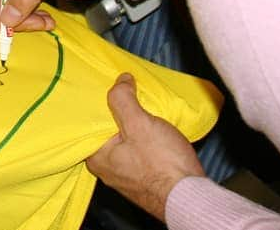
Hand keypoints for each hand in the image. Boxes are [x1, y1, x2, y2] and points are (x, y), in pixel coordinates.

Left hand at [87, 73, 204, 220]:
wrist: (192, 197)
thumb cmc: (164, 165)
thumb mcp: (139, 124)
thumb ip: (123, 99)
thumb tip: (121, 81)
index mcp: (97, 158)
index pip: (87, 124)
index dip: (95, 102)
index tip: (101, 85)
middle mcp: (107, 169)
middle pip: (105, 131)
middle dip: (114, 111)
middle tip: (122, 90)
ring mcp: (126, 174)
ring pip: (123, 140)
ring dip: (130, 123)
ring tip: (136, 102)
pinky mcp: (145, 177)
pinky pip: (137, 150)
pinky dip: (141, 136)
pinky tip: (150, 125)